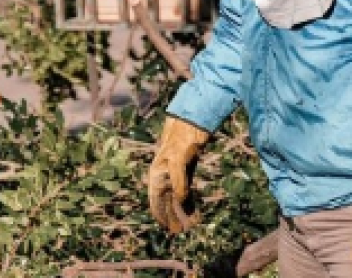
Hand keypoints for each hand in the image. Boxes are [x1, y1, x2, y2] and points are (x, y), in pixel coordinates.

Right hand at [147, 117, 209, 233]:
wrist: (189, 120)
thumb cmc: (181, 139)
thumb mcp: (179, 161)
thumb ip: (179, 182)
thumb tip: (180, 201)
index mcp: (157, 174)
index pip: (156, 200)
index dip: (161, 215)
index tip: (168, 228)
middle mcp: (164, 175)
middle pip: (167, 202)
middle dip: (174, 216)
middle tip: (182, 230)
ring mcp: (175, 173)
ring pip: (177, 197)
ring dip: (183, 211)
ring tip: (192, 224)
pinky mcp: (186, 170)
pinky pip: (186, 190)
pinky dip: (190, 201)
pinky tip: (196, 211)